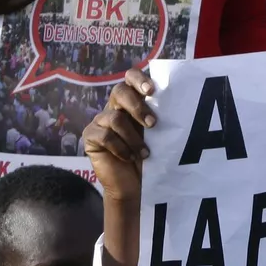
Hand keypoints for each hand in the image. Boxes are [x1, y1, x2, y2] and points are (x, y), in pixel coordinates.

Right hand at [83, 68, 155, 202]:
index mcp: (132, 102)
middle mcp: (115, 108)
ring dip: (133, 138)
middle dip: (137, 106)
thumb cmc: (150, 159)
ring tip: (145, 153)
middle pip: (119, 91)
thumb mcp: (157, 135)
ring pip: (115, 118)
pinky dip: (120, 148)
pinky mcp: (90, 137)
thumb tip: (175, 101)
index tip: (151, 90)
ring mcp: (100, 122)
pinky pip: (105, 136)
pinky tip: (128, 157)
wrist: (135, 187)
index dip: (138, 79)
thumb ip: (158, 117)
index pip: (130, 78)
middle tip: (152, 124)